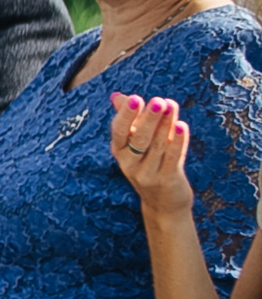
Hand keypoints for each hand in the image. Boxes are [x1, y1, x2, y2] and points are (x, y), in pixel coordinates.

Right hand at [111, 93, 192, 220]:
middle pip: (138, 139)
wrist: (163, 202)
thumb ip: (129, 120)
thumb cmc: (150, 164)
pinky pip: (172, 158)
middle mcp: (129, 164)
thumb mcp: (135, 144)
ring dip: (165, 124)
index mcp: (120, 152)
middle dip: (149, 119)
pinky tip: (181, 126)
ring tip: (171, 105)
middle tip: (159, 101)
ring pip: (157, 146)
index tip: (136, 98)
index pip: (118, 131)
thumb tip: (117, 96)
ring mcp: (147, 174)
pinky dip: (177, 141)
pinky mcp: (166, 180)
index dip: (126, 116)